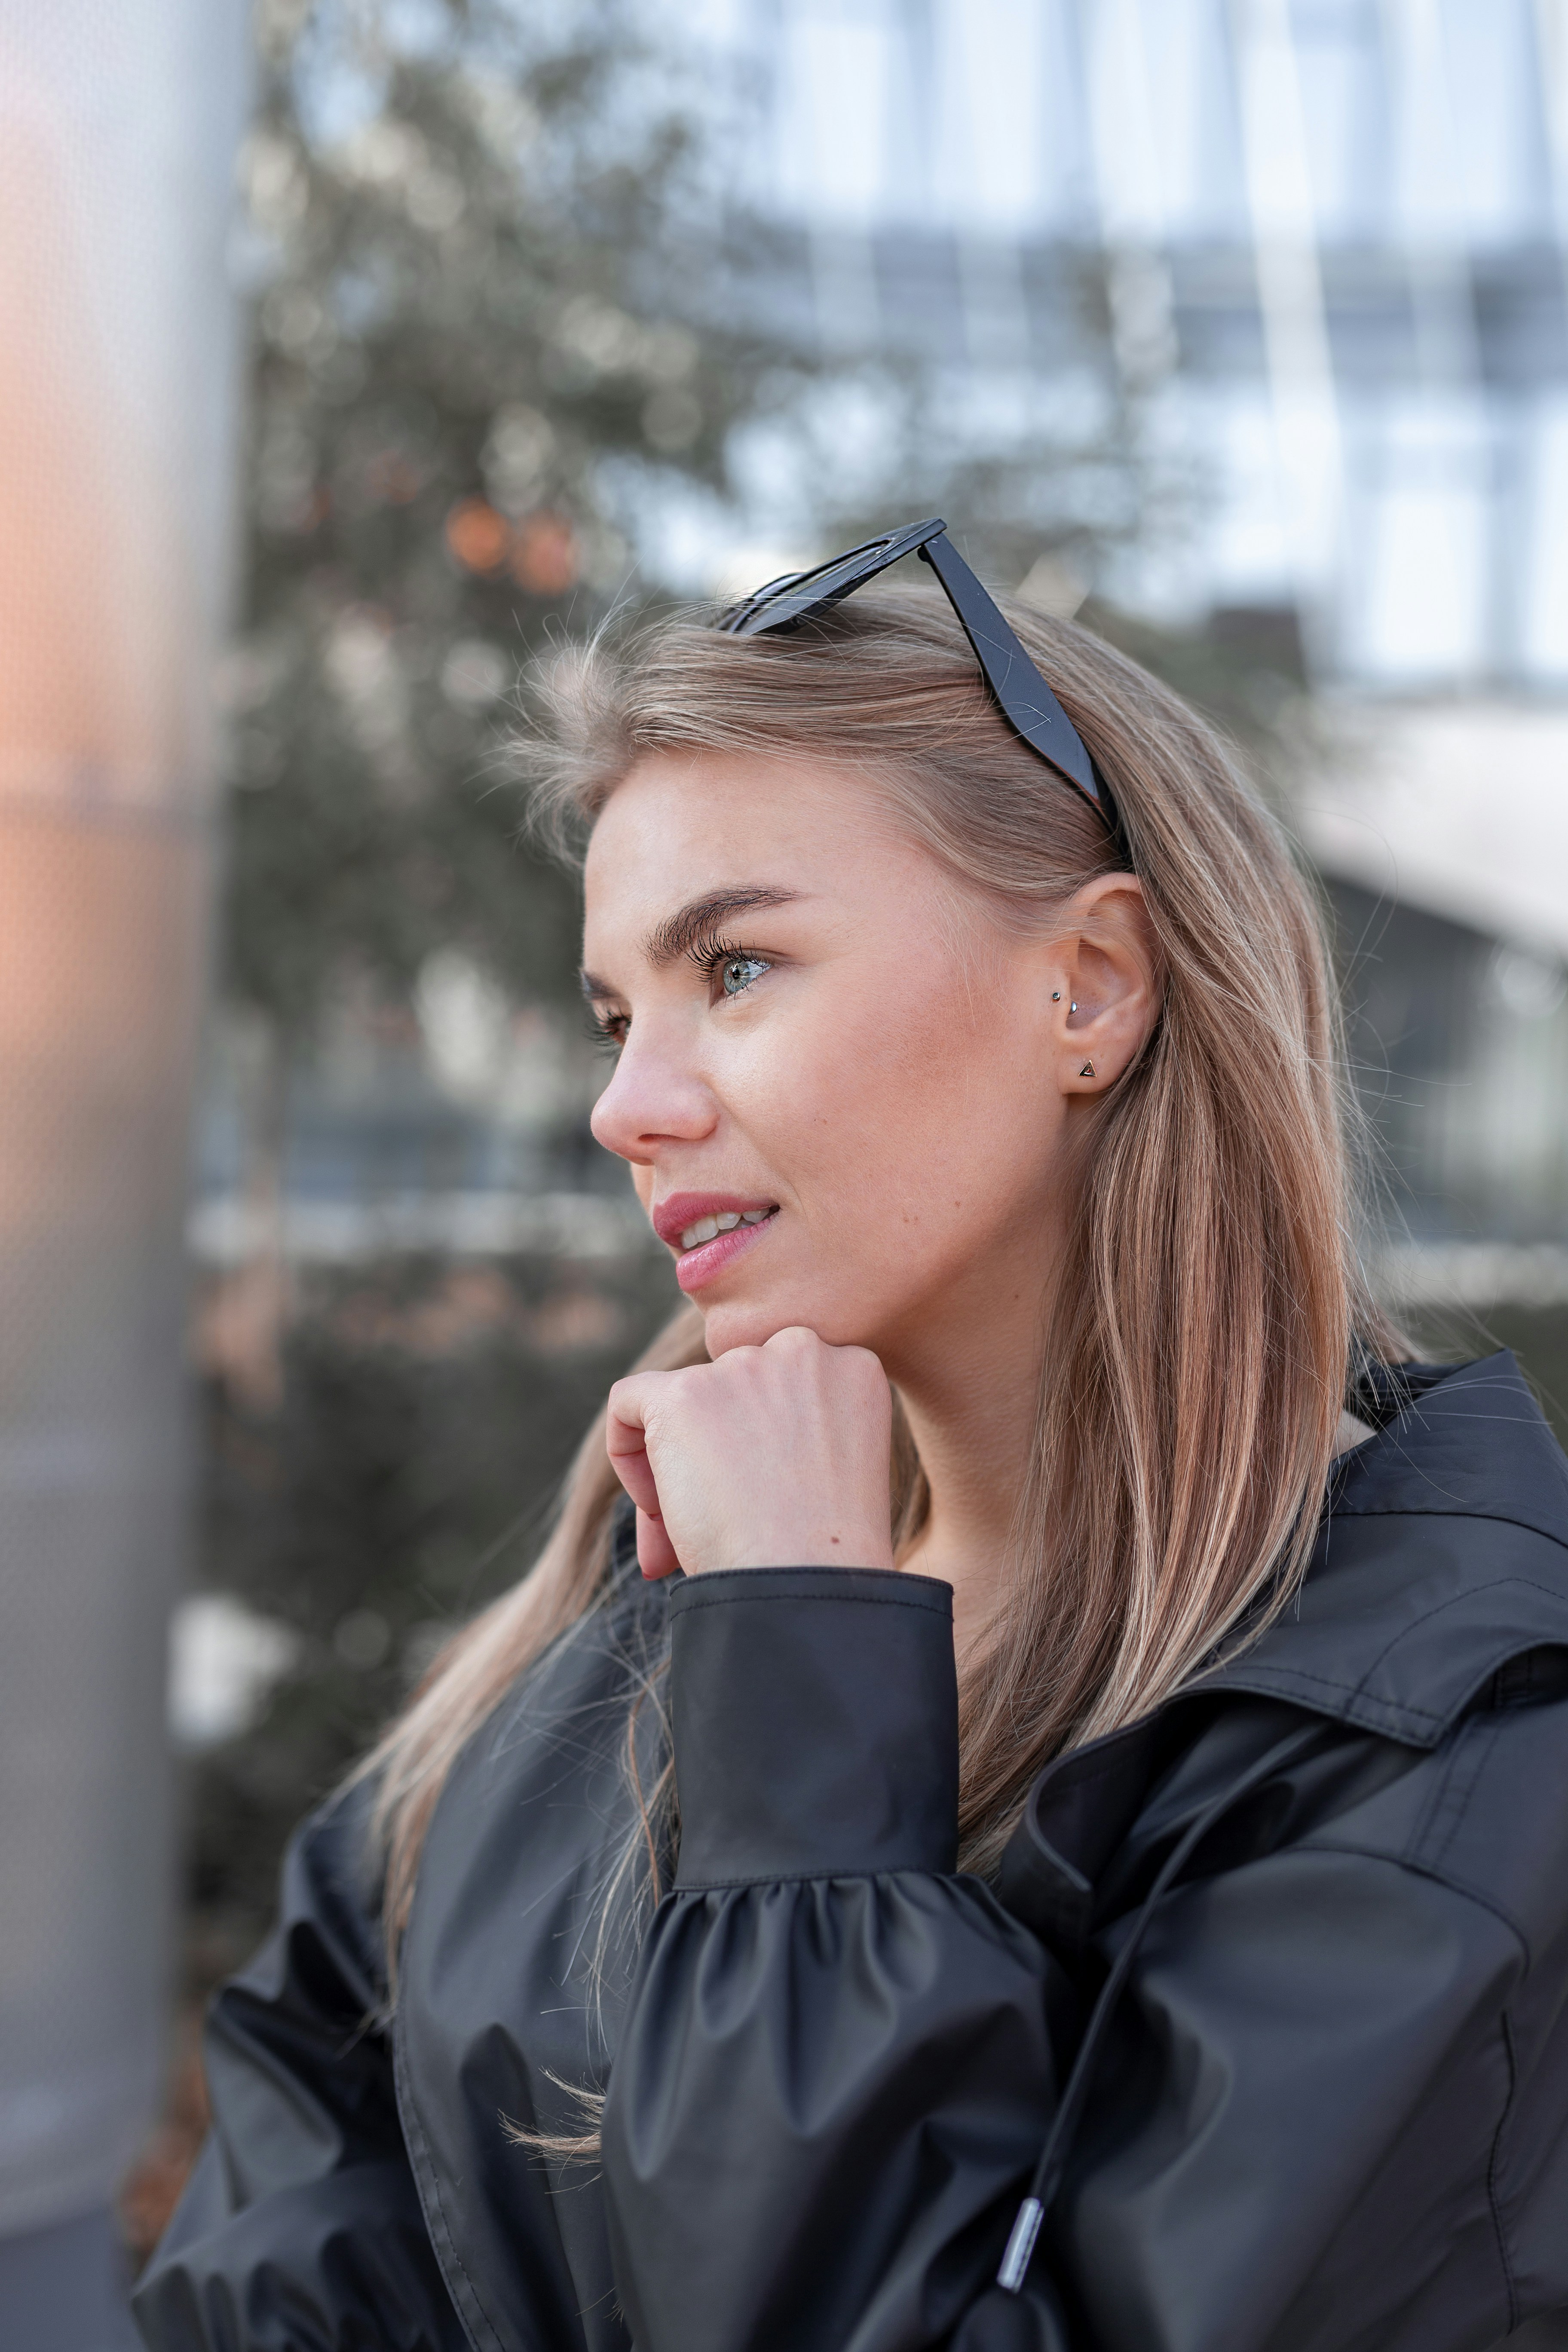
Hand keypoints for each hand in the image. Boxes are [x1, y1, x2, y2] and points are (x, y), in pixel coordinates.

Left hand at [605, 1325, 894, 1579]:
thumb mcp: (825, 1474)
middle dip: (716, 1455)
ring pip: (682, 1403)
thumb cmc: (823, 1553)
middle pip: (729, 1392)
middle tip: (723, 1521)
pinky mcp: (683, 1393)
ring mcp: (742, 1367)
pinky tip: (656, 1508)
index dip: (760, 1443)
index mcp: (851, 1369)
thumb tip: (714, 1453)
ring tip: (695, 1528)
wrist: (805, 1583)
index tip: (763, 1497)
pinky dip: (626, 1454)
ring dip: (678, 1464)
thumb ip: (786, 1435)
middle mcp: (801, 1351)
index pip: (781, 1384)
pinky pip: (628, 1401)